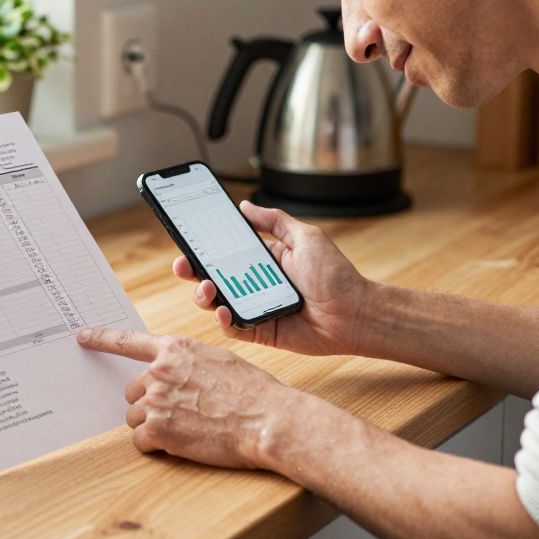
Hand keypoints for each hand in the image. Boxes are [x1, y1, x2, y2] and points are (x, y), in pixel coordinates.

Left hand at [77, 327, 296, 468]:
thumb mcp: (217, 361)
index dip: (102, 339)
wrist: (266, 419)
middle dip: (150, 404)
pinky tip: (182, 443)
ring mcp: (155, 400)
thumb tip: (172, 375)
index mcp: (174, 348)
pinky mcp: (157, 429)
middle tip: (182, 413)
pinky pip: (140, 441)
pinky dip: (156, 446)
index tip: (82, 337)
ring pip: (135, 417)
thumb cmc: (251, 391)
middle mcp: (159, 370)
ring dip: (153, 426)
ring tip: (188, 427)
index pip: (127, 341)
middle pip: (133, 391)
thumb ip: (186, 363)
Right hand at [174, 201, 369, 355]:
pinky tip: (224, 311)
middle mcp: (254, 284)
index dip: (203, 246)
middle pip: (213, 277)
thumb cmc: (336, 275)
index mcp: (262, 260)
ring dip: (204, 295)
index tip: (187, 239)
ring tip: (207, 288)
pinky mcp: (260, 332)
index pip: (224, 252)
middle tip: (184, 265)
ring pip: (217, 303)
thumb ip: (274, 221)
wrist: (355, 313)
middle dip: (192, 271)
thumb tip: (245, 206)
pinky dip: (223, 321)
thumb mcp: (306, 237)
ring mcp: (255, 308)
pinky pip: (233, 328)